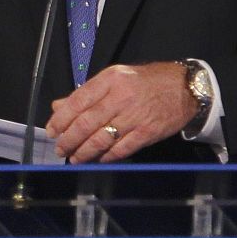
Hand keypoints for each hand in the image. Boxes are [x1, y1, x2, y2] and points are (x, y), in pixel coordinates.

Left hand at [44, 62, 192, 162]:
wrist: (184, 88)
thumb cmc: (147, 82)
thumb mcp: (115, 78)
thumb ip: (87, 93)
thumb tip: (58, 106)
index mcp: (111, 79)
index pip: (78, 101)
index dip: (61, 118)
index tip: (52, 130)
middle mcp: (121, 97)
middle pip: (86, 123)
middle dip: (69, 139)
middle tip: (61, 148)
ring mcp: (135, 116)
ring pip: (101, 139)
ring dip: (84, 151)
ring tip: (75, 158)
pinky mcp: (147, 132)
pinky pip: (121, 149)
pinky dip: (106, 157)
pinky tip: (97, 160)